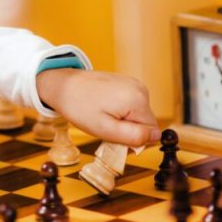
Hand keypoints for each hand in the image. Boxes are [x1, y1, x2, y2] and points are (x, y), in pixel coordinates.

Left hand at [36, 69, 160, 147]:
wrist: (63, 85)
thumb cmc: (80, 107)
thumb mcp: (106, 130)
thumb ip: (134, 136)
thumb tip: (158, 137)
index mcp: (138, 100)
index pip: (151, 132)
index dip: (134, 139)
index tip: (114, 135)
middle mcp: (141, 88)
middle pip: (146, 122)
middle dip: (129, 129)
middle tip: (106, 126)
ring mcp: (134, 83)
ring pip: (138, 115)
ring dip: (124, 121)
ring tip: (103, 115)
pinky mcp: (127, 82)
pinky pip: (132, 105)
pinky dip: (120, 110)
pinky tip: (104, 106)